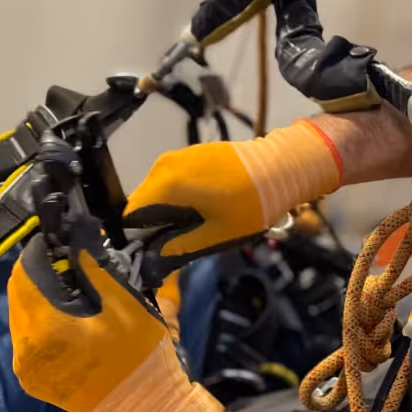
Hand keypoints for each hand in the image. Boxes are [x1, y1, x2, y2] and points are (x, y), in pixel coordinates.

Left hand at [8, 217, 227, 411]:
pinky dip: (41, 322)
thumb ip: (94, 263)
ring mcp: (25, 367)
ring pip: (20, 313)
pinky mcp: (30, 380)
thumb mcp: (125, 301)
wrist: (146, 408)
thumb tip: (76, 231)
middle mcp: (25, 347)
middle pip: (19, 291)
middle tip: (69, 262)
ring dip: (39, 295)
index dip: (43, 249)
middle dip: (41, 271)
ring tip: (70, 290)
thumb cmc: (141, 352)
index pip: (27, 270)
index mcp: (46, 326)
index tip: (63, 240)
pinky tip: (66, 319)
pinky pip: (26, 337)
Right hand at [123, 120, 342, 276]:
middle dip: (152, 224)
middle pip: (142, 201)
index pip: (130, 214)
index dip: (137, 237)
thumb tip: (155, 258)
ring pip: (156, 190)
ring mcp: (178, 155)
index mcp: (167, 184)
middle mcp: (165, 165)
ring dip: (166, 209)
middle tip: (173, 243)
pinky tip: (200, 207)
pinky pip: (171, 178)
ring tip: (191, 226)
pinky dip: (177, 195)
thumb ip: (180, 246)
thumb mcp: (216, 234)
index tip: (149, 252)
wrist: (281, 165)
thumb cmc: (250, 203)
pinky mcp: (192, 153)